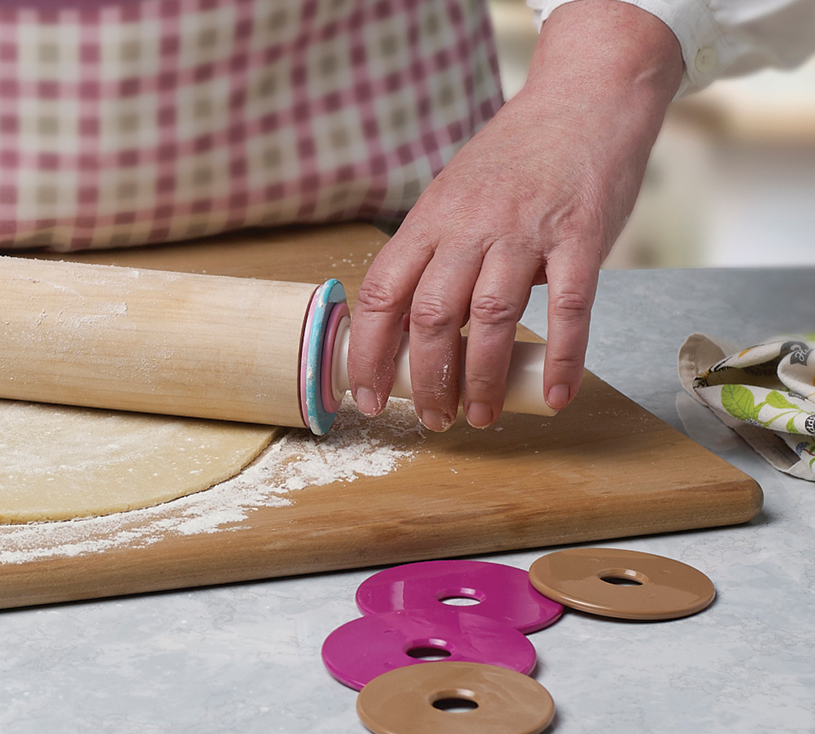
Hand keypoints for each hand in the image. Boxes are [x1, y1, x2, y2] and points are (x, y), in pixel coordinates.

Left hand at [348, 0, 684, 429]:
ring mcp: (525, 231)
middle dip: (424, 378)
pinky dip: (561, 357)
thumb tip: (408, 322)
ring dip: (481, 377)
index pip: (380, 294)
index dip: (367, 352)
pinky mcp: (581, 236)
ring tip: (479, 416)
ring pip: (489, 317)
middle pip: (429, 314)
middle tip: (430, 418)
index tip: (365, 395)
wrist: (585, 98)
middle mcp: (469, 226)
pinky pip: (570, 307)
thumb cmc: (517, 158)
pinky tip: (554, 395)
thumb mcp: (454, 196)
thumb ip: (434, 252)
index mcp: (429, 220)